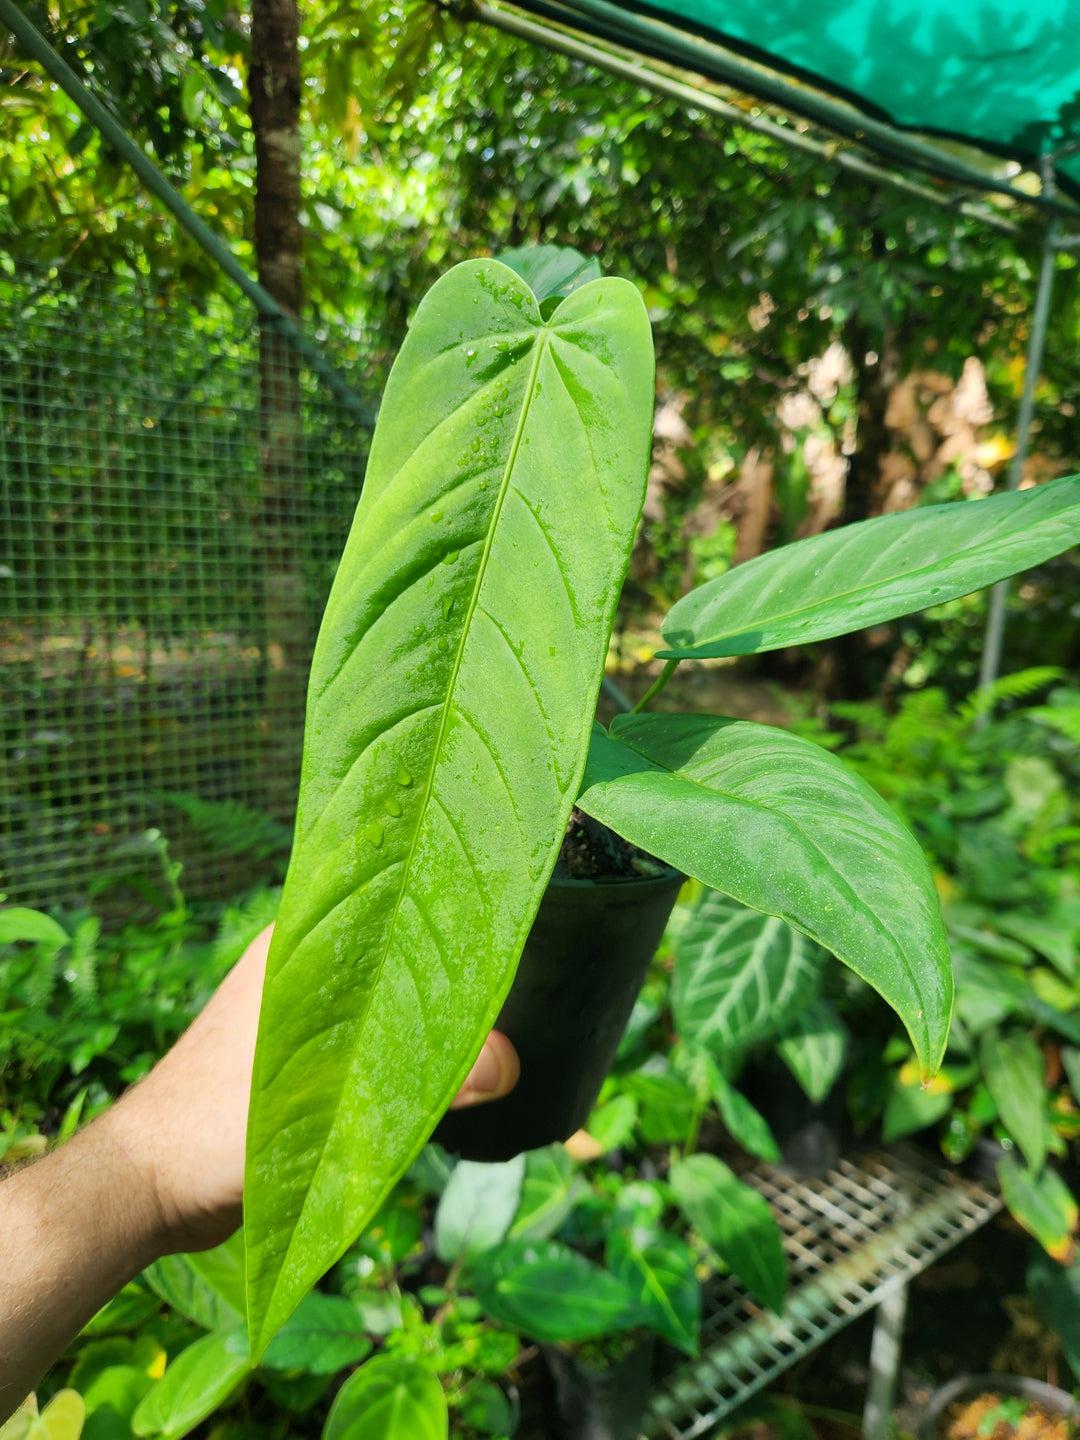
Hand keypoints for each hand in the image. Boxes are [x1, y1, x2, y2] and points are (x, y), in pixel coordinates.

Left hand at [108, 925, 519, 1252]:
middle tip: (517, 1001)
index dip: (449, 914)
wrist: (143, 1190)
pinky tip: (442, 1082)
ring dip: (430, 1027)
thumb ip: (412, 1077)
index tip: (508, 934)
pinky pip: (372, 1044)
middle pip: (400, 954)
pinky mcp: (303, 1060)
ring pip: (389, 1003)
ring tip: (494, 1044)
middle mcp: (304, 963)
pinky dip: (405, 1060)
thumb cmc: (212, 1128)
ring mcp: (304, 1013)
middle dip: (452, 978)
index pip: (392, 901)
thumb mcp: (323, 1101)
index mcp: (300, 940)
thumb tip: (508, 1063)